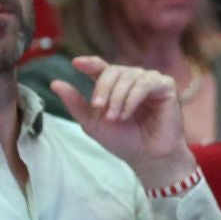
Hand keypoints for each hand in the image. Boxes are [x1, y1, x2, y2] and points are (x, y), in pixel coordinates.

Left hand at [50, 57, 195, 188]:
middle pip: (113, 70)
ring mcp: (150, 81)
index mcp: (115, 85)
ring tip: (115, 118)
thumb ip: (75, 103)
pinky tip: (127, 113)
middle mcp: (133, 79)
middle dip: (103, 88)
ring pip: (129, 76)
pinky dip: (132, 98)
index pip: (101, 67)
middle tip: (99, 108)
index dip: (89, 62)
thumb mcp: (92, 123)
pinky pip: (145, 83)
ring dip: (117, 98)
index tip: (76, 63)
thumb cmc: (123, 141)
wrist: (147, 157)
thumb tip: (55, 83)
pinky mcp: (166, 86)